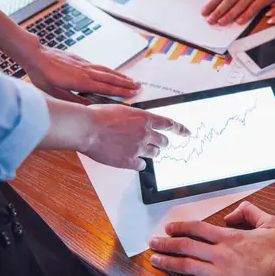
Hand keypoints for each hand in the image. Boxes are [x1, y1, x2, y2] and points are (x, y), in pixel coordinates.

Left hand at [23, 46, 140, 103]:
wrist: (35, 55)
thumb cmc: (42, 75)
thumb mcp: (55, 93)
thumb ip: (73, 101)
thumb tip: (88, 108)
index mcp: (81, 81)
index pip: (106, 87)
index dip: (120, 91)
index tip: (133, 93)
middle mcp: (86, 71)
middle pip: (110, 77)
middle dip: (126, 83)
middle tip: (139, 86)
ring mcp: (84, 64)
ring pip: (106, 70)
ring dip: (120, 76)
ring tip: (130, 80)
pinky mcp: (79, 60)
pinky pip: (98, 66)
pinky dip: (109, 70)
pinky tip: (111, 72)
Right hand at [40, 100, 190, 170]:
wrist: (87, 128)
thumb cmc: (98, 116)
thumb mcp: (121, 110)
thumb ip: (134, 117)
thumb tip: (137, 121)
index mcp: (145, 118)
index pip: (170, 124)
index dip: (181, 130)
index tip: (187, 133)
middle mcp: (145, 133)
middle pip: (163, 142)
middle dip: (161, 143)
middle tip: (157, 144)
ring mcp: (138, 148)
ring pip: (155, 154)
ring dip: (151, 153)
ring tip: (141, 150)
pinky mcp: (129, 161)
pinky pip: (142, 165)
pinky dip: (139, 163)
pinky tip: (133, 160)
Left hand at [149, 202, 274, 275]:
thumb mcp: (270, 223)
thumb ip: (249, 212)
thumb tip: (232, 215)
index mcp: (231, 238)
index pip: (198, 229)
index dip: (180, 227)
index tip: (168, 228)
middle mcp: (222, 255)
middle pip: (187, 246)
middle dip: (167, 243)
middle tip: (153, 243)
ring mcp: (222, 275)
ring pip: (188, 266)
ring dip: (169, 262)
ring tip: (155, 260)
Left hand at [202, 0, 274, 25]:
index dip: (212, 3)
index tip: (205, 12)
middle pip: (228, 1)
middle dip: (217, 12)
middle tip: (210, 21)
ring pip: (239, 5)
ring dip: (229, 15)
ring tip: (221, 23)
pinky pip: (253, 8)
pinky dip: (246, 15)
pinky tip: (239, 22)